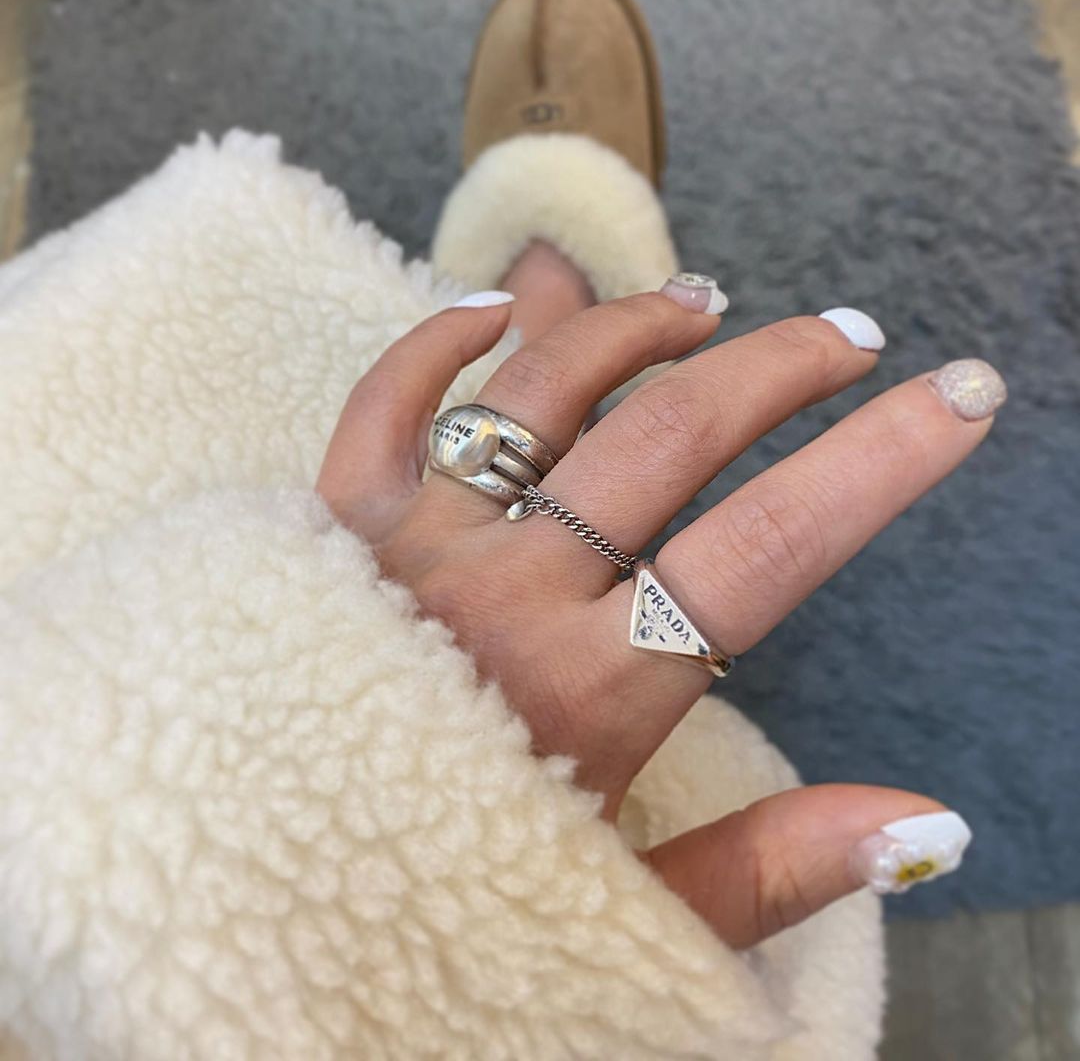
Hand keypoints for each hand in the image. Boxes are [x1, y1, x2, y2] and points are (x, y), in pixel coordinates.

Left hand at [316, 284, 1001, 947]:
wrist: (248, 880)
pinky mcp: (329, 524)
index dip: (875, 463)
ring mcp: (408, 548)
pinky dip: (440, 341)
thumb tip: (929, 824)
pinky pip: (385, 402)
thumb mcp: (620, 908)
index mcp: (589, 695)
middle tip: (847, 336)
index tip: (956, 396)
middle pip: (668, 436)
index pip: (766, 548)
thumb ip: (769, 866)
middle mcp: (501, 599)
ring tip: (702, 302)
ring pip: (538, 391)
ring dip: (632, 329)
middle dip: (778, 370)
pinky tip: (502, 306)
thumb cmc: (435, 901)